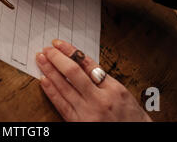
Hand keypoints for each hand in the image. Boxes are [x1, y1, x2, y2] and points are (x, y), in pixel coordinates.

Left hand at [36, 39, 151, 121]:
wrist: (135, 140)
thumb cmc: (131, 119)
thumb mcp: (123, 94)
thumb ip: (103, 79)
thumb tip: (81, 62)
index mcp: (113, 89)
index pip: (87, 63)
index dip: (70, 51)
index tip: (59, 44)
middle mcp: (100, 99)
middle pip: (73, 72)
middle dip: (58, 58)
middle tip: (47, 49)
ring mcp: (88, 112)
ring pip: (64, 86)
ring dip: (50, 70)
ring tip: (41, 60)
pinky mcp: (78, 123)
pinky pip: (61, 104)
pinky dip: (51, 91)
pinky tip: (44, 80)